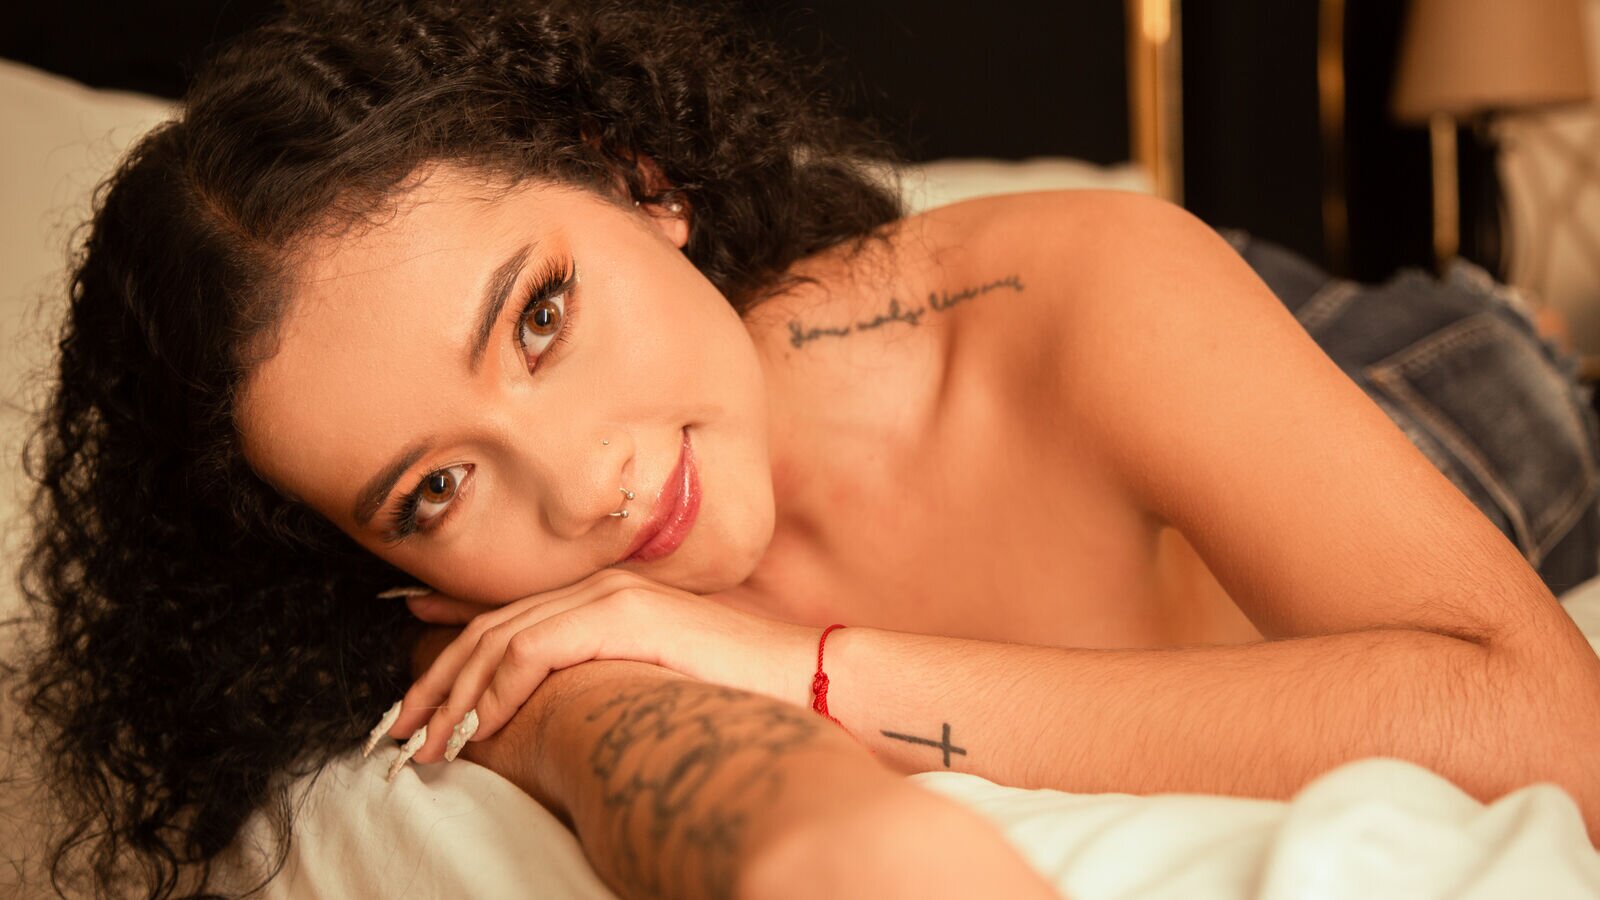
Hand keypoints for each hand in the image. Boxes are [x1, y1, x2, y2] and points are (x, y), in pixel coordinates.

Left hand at [379, 568, 817, 770]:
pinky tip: (474, 728)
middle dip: (436, 679)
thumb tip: (561, 713)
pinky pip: (531, 651)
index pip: (512, 610)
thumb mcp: (661, 681)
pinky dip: (494, 692)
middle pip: (491, 625)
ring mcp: (612, 596)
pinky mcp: (621, 617)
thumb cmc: (746, 692)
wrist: (808, 682)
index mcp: (612, 598)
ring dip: (453, 695)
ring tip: (424, 742)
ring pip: (499, 638)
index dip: (449, 633)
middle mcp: (603, 586)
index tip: (408, 673)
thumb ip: (609, 680)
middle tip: (398, 728)